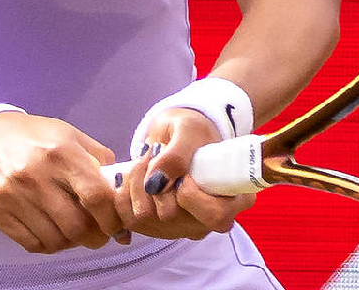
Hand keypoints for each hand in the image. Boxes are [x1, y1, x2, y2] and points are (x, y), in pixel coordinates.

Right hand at [0, 111, 128, 252]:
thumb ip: (100, 162)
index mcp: (61, 153)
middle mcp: (35, 175)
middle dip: (95, 237)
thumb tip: (122, 196)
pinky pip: (32, 244)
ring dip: (72, 242)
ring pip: (55, 240)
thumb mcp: (73, 137)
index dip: (112, 218)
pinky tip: (52, 231)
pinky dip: (48, 244)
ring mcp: (12, 195)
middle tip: (98, 234)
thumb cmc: (39, 138)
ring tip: (74, 231)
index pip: (95, 196)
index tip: (117, 225)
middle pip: (76, 226)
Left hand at [121, 108, 254, 239]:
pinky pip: (130, 219)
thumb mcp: (189, 130)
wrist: (177, 136)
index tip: (182, 173)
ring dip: (134, 184)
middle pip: (172, 217)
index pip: (214, 215)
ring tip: (144, 159)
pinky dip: (123, 193)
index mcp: (234, 199)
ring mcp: (182, 227)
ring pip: (145, 218)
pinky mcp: (157, 228)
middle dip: (152, 180)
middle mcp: (209, 220)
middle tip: (152, 152)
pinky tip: (132, 175)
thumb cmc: (192, 131)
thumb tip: (156, 182)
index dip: (191, 195)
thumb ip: (177, 154)